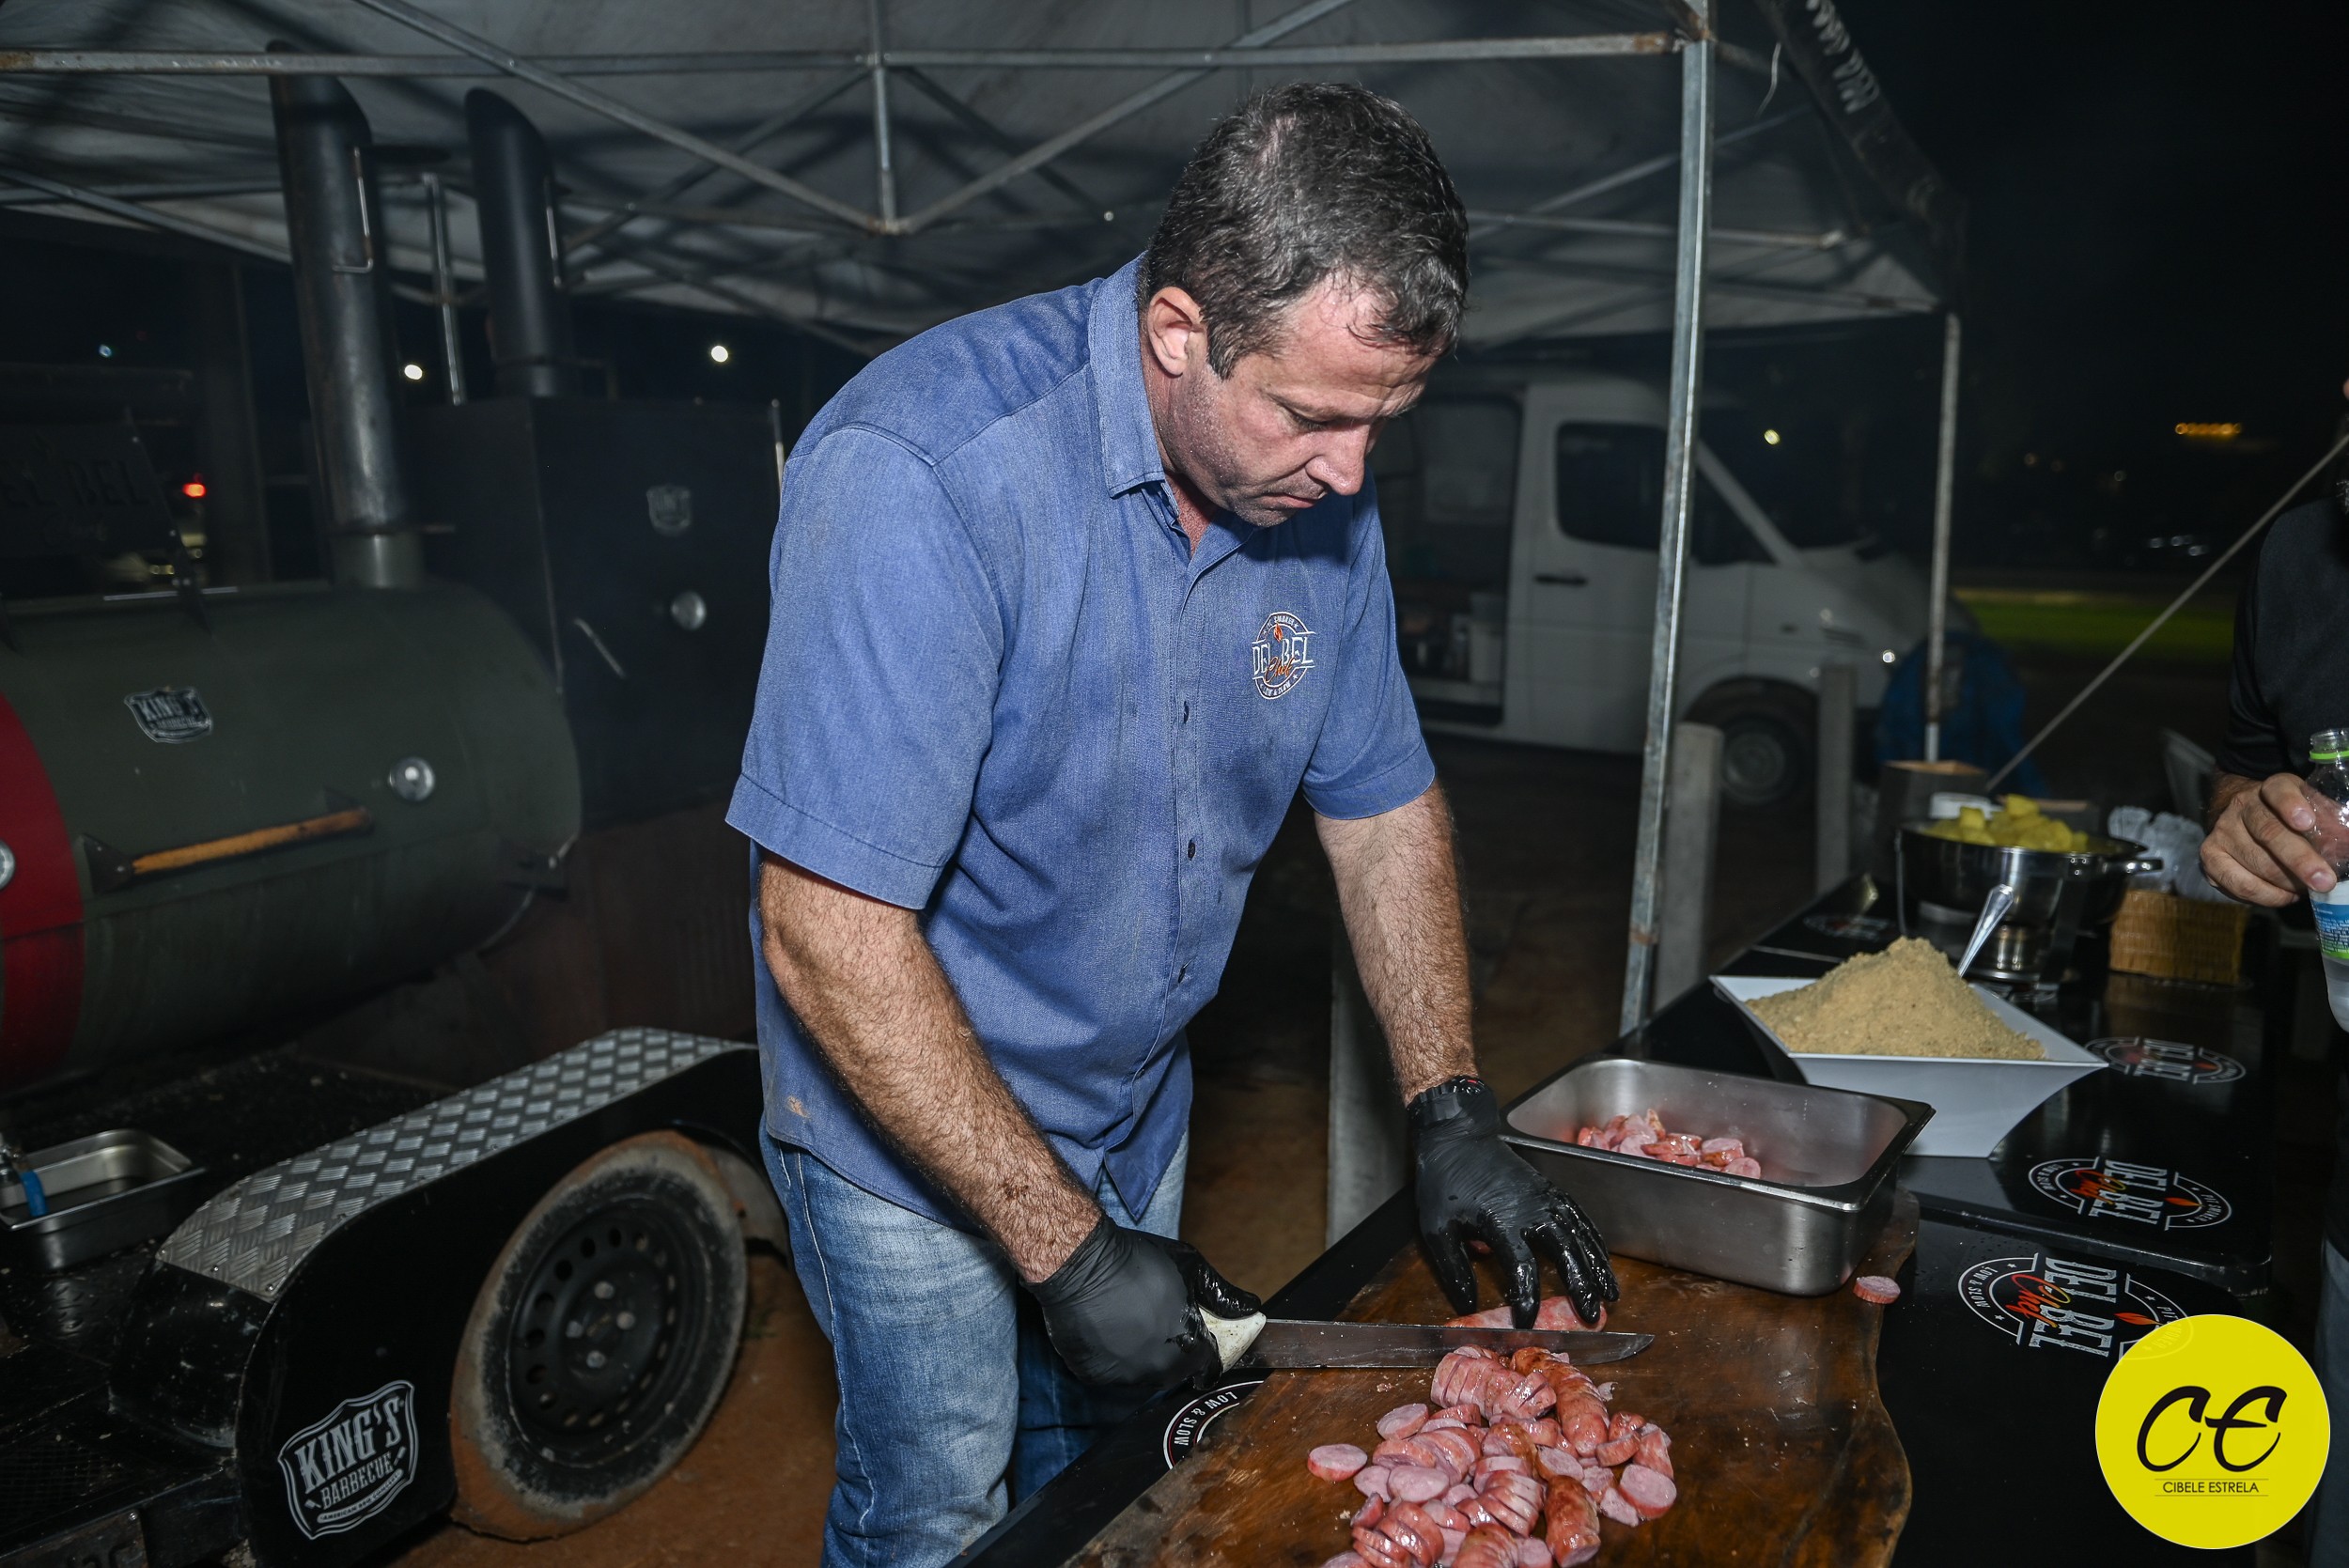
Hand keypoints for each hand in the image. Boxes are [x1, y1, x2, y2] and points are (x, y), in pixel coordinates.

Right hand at [1028, 1216, 1261, 1386]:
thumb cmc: (1137, 1260)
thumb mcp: (1189, 1267)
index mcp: (1187, 1345)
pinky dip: (1114, 1357)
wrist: (1080, 1263)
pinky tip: (1108, 1330)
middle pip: (1176, 1372)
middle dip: (1176, 1351)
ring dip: (1144, 1356)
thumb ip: (1222, 1294)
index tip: (1199, 1337)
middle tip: (1160, 1323)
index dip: (1207, 1350)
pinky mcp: (1095, 1375)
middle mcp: (1158, 1369)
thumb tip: (1251, 1307)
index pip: (1209, 1364)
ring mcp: (1124, 1376)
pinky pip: (1113, 1373)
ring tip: (1131, 1323)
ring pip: (1143, 1374)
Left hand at [1411, 1076, 1617, 1327]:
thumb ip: (1454, 1269)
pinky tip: (1602, 1260)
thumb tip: (1468, 1305)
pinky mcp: (1551, 1190)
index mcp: (1502, 1220)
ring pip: (1580, 1236)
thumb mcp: (1437, 1228)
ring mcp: (1546, 1198)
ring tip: (1611, 1294)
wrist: (1458, 1138)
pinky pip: (1580, 1218)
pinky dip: (1595, 1241)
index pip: (1522, 1267)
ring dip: (1598, 1266)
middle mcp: (1532, 1209)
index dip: (1527, 1298)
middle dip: (1582, 1286)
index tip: (1527, 1322)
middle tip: (1592, 1316)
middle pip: (1566, 1252)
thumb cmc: (1444, 1183)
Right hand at [2202, 773, 2335, 906]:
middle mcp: (2241, 806)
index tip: (2306, 822)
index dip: (2291, 805)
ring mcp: (2222, 831)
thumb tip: (2346, 840)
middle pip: (2268, 832)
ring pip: (2257, 864)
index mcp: (2270, 788)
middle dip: (2299, 860)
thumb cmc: (2287, 819)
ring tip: (2309, 888)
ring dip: (2289, 883)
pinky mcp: (2210, 857)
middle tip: (2324, 880)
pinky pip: (2240, 885)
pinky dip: (2269, 896)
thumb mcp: (2312, 810)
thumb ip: (2329, 822)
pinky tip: (2287, 895)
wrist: (2242, 820)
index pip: (2279, 791)